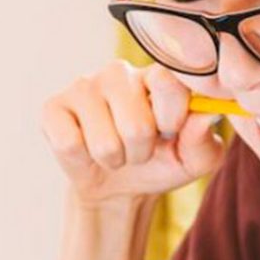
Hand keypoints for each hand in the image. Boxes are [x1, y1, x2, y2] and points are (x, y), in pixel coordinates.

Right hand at [40, 60, 225, 207]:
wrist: (122, 186)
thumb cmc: (164, 162)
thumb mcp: (195, 159)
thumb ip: (204, 140)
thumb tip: (206, 115)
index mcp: (158, 77)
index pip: (168, 82)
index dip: (172, 118)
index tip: (170, 132)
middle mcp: (120, 73)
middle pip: (136, 125)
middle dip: (142, 152)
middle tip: (140, 149)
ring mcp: (84, 86)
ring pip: (105, 142)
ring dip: (116, 159)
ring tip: (117, 151)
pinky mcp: (53, 107)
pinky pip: (71, 145)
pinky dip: (85, 161)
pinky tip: (87, 149)